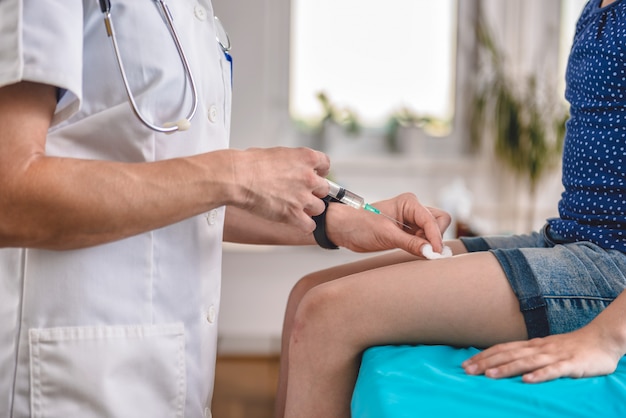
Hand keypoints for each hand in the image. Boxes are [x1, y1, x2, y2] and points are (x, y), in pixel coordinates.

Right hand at [230, 147, 330, 232]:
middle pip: (324, 188)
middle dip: (314, 192)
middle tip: (301, 193)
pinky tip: (297, 222)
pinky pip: (309, 225)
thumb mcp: (277, 153)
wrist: (238, 177)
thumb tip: (291, 168)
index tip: (315, 175)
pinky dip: (304, 225)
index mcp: (305, 158)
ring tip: (296, 208)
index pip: (325, 164)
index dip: (320, 171)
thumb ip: (291, 162)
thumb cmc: (250, 164)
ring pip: (320, 207)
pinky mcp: (293, 214)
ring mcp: (302, 197)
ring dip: (310, 209)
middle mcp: (308, 177)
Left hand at [326, 192, 450, 255]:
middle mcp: (413, 209)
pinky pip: (425, 239)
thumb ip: (410, 243)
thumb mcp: (385, 235)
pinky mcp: (408, 232)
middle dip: (435, 236)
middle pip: (439, 221)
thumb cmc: (359, 224)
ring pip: (434, 231)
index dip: (436, 236)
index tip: (436, 253)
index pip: (432, 219)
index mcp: (409, 202)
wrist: (344, 229)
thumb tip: (431, 252)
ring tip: (415, 250)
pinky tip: (414, 252)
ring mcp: (412, 221)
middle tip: (424, 250)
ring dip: (430, 243)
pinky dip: (424, 247)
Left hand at [462, 325, 621, 382]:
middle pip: (509, 354)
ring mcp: (554, 355)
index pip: (503, 348)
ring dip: (507, 368)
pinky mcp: (571, 365)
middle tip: (467, 370)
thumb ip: (527, 354)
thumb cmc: (570, 347)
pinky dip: (540, 375)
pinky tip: (527, 381)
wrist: (601, 340)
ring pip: (526, 361)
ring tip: (489, 375)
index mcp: (532, 345)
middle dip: (487, 362)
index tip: (466, 364)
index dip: (484, 356)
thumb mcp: (545, 349)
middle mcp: (539, 348)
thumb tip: (504, 361)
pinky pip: (553, 371)